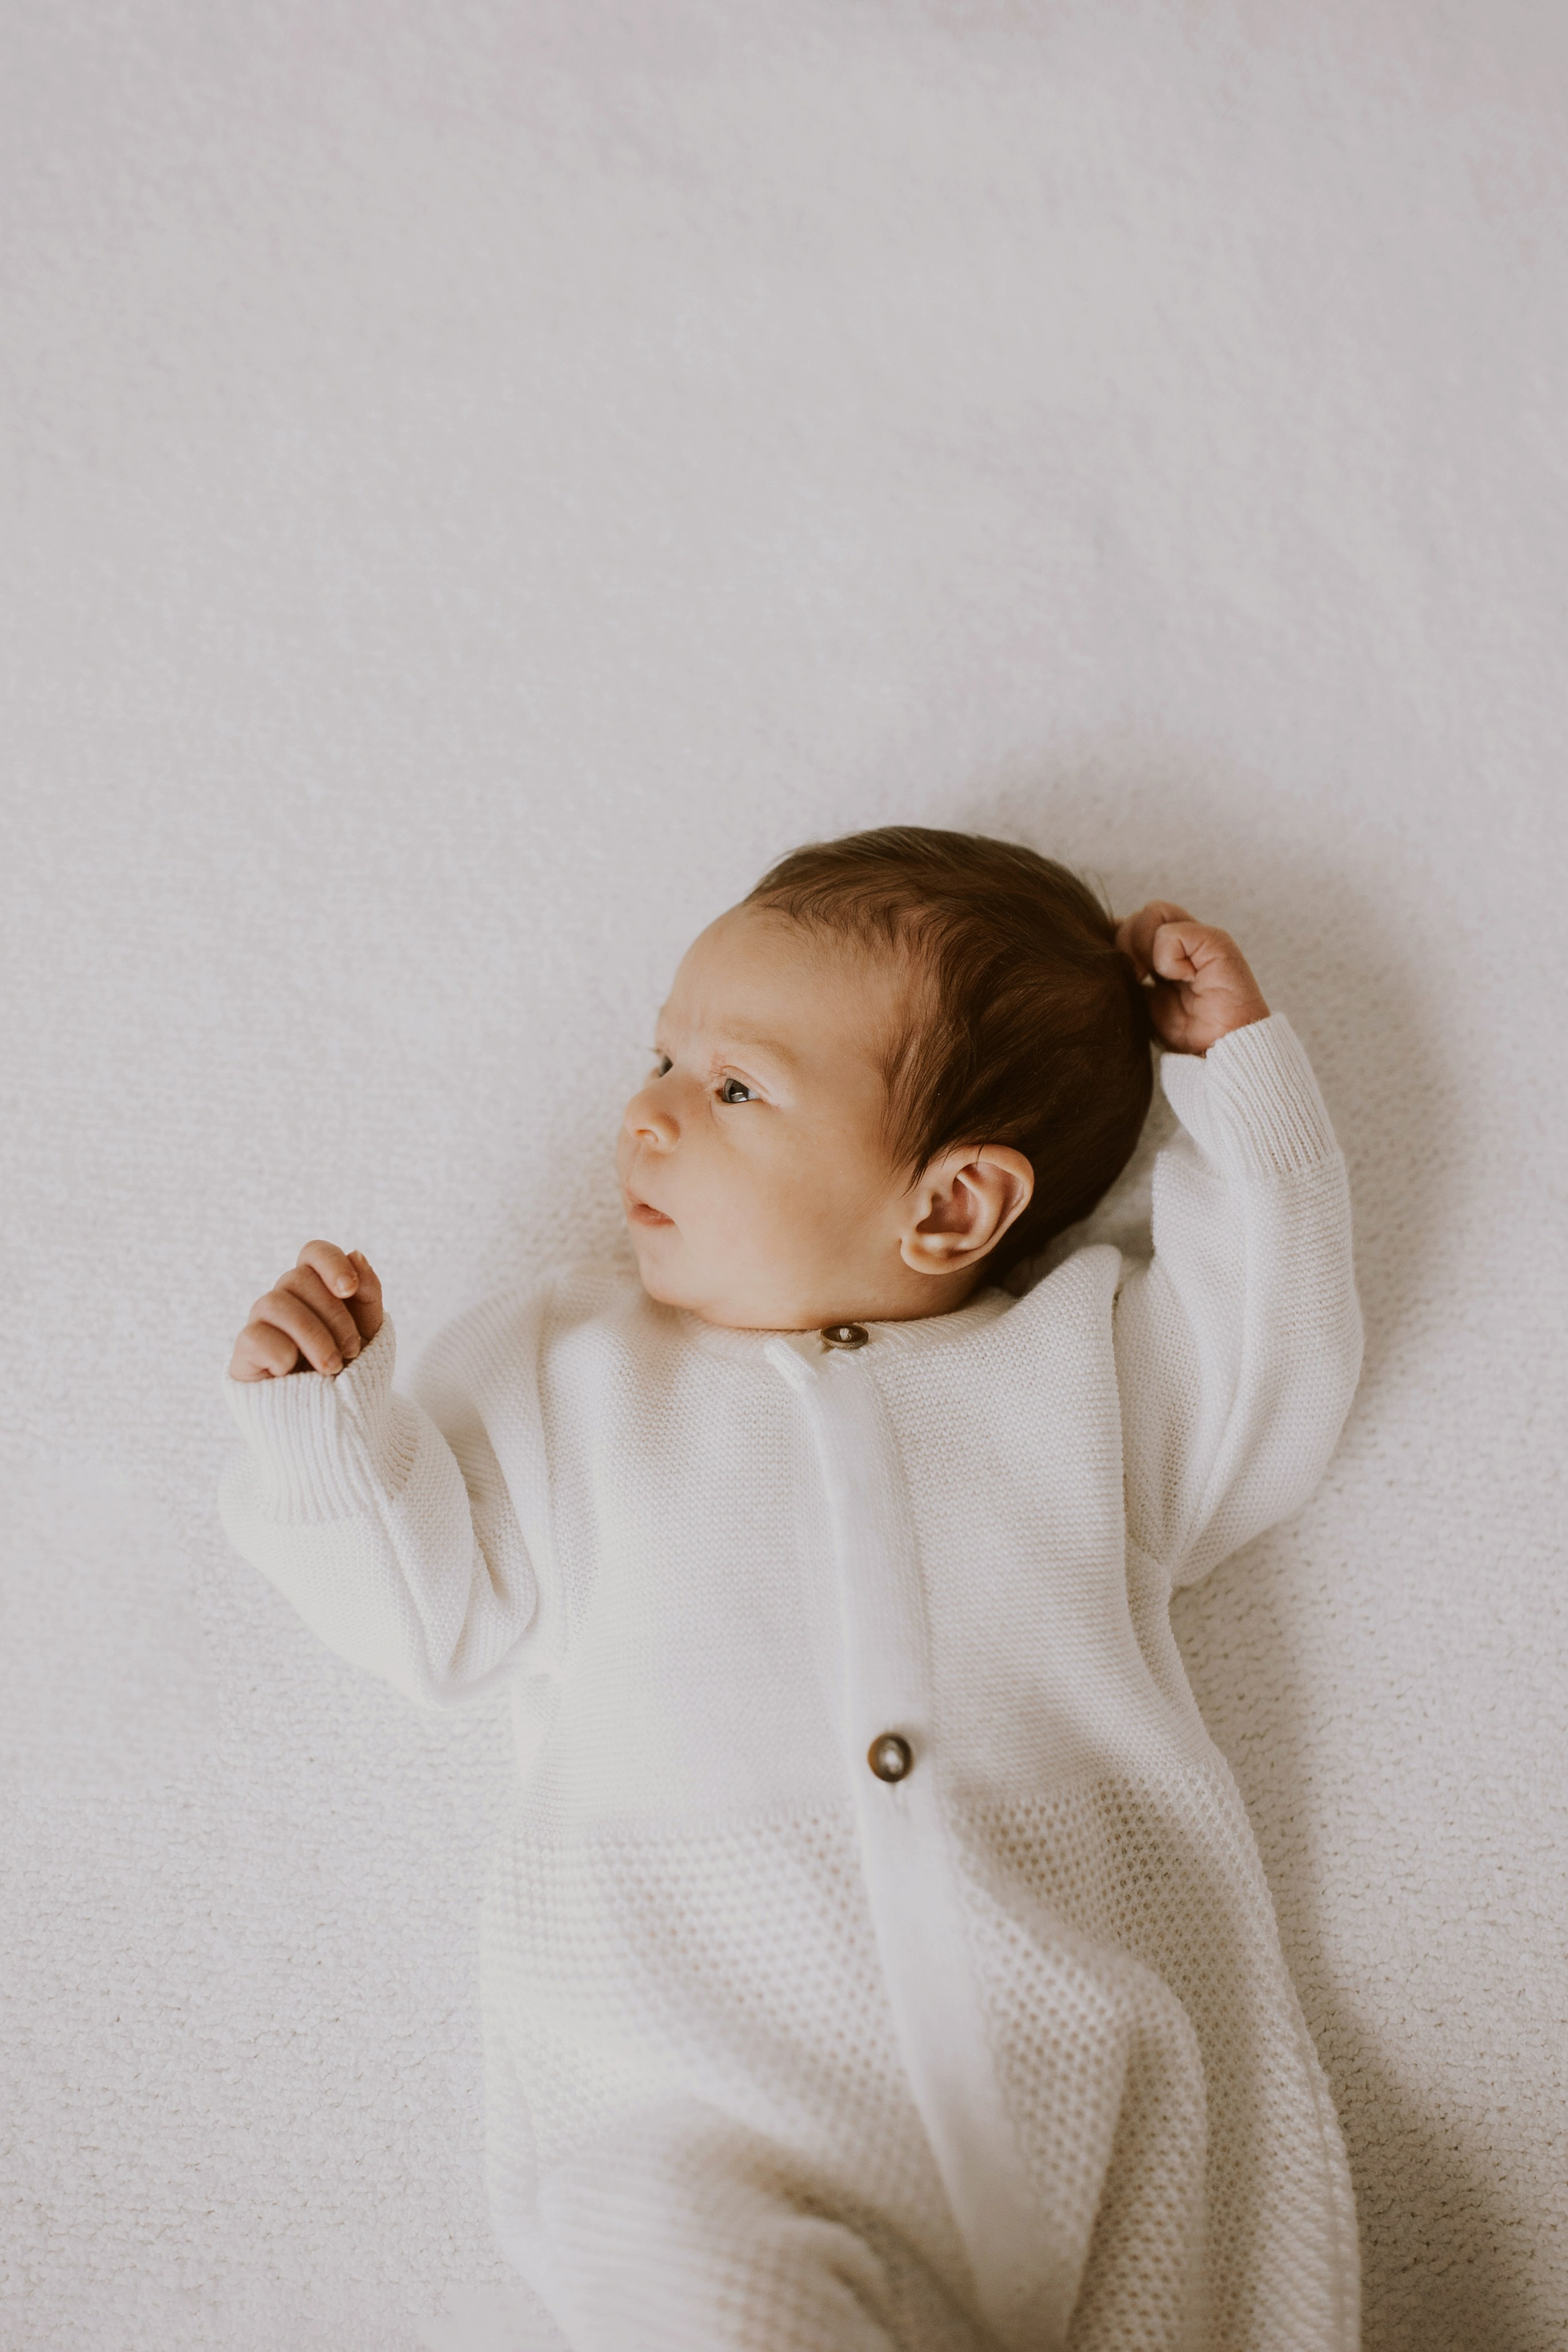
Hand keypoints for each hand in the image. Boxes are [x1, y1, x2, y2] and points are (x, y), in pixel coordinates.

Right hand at [228, 1241, 384, 1380]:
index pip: (313, 1253)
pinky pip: (255, 1336)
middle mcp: (283, 1300)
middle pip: (298, 1278)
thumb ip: (367, 1294)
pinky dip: (281, 1354)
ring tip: (333, 1367)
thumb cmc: (349, 1371)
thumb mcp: (369, 1331)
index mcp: (314, 1289)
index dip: (330, 1263)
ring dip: (313, 1336)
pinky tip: (294, 1372)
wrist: (336, 1423)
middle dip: (334, 1316)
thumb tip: (356, 1254)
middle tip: (351, 1351)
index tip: (349, 1289)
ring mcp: (261, 1325)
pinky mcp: (244, 1355)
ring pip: (274, 1303)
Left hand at [1114, 902, 1269, 1054]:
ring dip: (1143, 947)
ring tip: (1156, 977)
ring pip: (1152, 912)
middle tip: (1136, 977)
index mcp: (1168, 953)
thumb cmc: (1188, 1033)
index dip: (1117, 939)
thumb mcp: (1145, 1003)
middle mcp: (1184, 941)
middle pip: (1139, 914)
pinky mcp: (1214, 941)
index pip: (1132, 924)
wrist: (1220, 1051)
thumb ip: (1129, 975)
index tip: (1121, 972)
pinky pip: (1171, 933)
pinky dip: (1167, 960)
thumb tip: (1104, 953)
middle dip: (1126, 943)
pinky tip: (1182, 979)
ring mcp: (1199, 938)